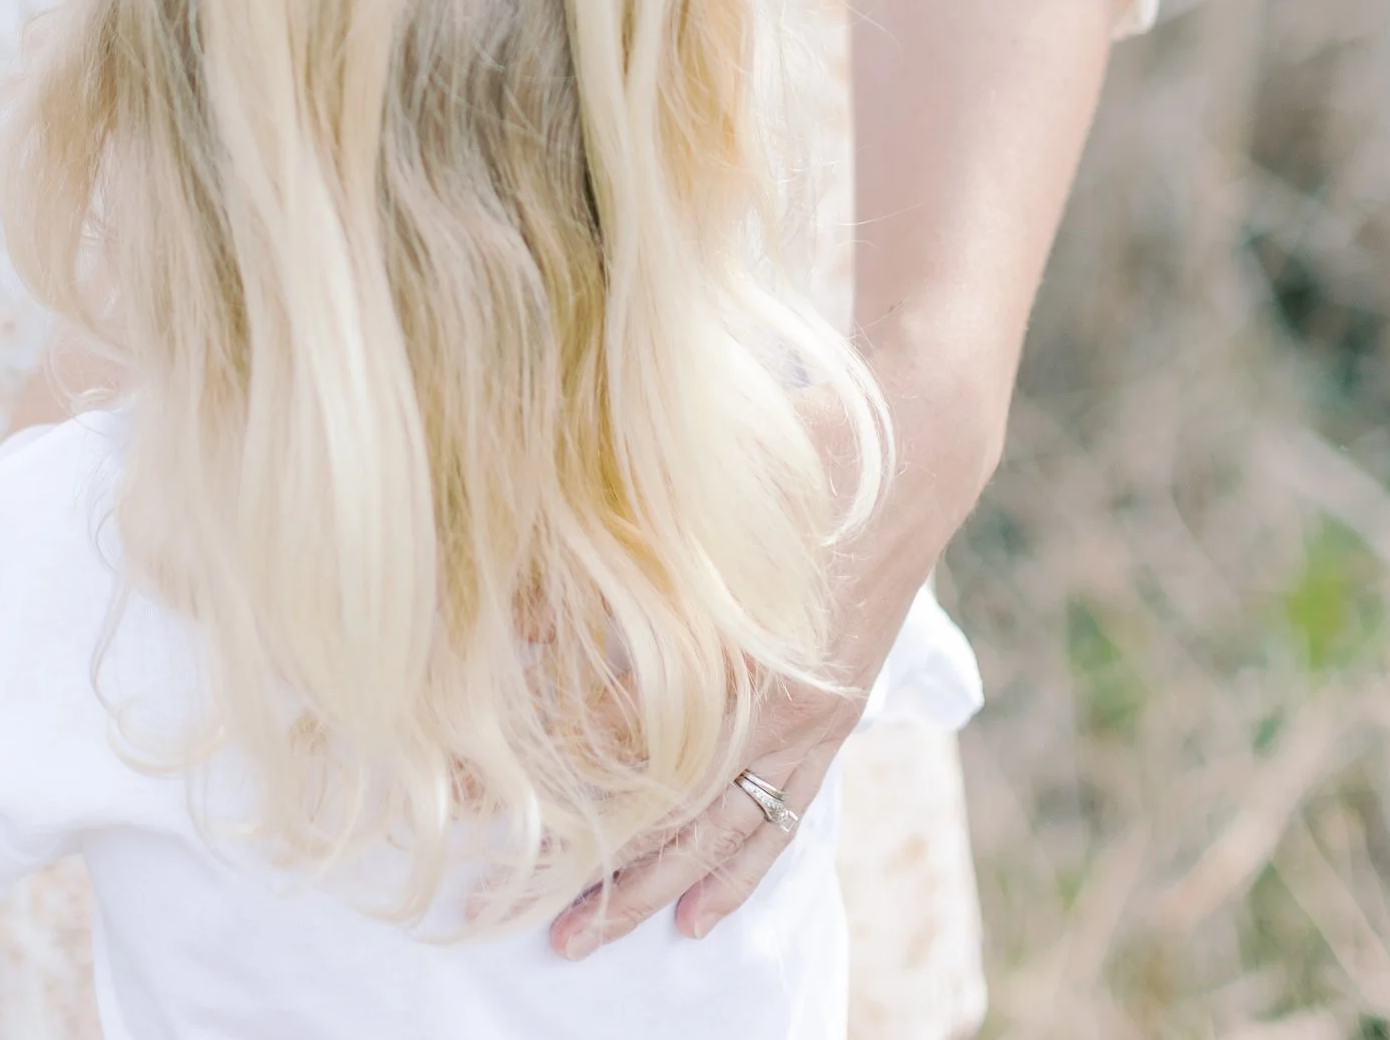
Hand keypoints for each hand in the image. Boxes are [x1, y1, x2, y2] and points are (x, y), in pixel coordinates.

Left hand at [549, 363, 978, 955]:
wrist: (915, 456)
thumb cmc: (793, 455)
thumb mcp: (695, 497)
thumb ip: (610, 560)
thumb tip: (514, 617)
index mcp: (726, 644)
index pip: (611, 734)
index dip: (542, 770)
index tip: (474, 801)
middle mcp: (770, 701)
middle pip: (664, 810)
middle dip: (591, 870)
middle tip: (521, 915)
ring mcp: (810, 721)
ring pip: (718, 833)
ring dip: (651, 890)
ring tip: (585, 936)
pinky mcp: (835, 723)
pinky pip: (781, 820)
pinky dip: (737, 872)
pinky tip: (696, 918)